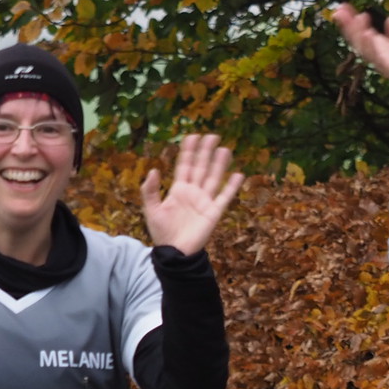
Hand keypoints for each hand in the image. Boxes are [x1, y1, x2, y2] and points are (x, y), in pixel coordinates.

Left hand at [140, 133, 245, 256]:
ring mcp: (205, 201)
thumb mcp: (151, 210)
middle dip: (205, 152)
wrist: (174, 253)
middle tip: (212, 135)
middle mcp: (193, 192)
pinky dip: (231, 187)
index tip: (192, 136)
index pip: (185, 165)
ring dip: (219, 164)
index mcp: (178, 189)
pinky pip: (224, 197)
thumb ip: (150, 190)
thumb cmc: (162, 232)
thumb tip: (153, 170)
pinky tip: (238, 174)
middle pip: (201, 167)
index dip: (188, 151)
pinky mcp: (214, 213)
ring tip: (225, 149)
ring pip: (213, 178)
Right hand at [332, 4, 388, 148]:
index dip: (352, 20)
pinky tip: (367, 34)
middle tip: (340, 10)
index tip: (344, 6)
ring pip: (365, 47)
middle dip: (348, 25)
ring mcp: (383, 62)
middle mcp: (378, 55)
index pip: (362, 32)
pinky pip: (378, 58)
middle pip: (358, 39)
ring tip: (354, 18)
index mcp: (381, 47)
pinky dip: (372, 47)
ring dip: (358, 33)